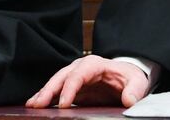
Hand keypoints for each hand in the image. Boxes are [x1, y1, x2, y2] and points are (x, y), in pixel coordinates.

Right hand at [25, 54, 149, 107]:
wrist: (126, 77)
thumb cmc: (129, 78)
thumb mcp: (137, 82)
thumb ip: (134, 90)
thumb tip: (129, 100)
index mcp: (95, 64)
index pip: (79, 74)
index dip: (70, 88)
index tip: (63, 104)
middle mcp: (81, 68)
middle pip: (62, 76)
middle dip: (49, 90)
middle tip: (38, 104)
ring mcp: (74, 77)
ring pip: (55, 82)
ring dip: (43, 93)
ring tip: (32, 105)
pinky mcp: (72, 87)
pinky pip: (56, 91)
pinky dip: (45, 97)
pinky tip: (34, 105)